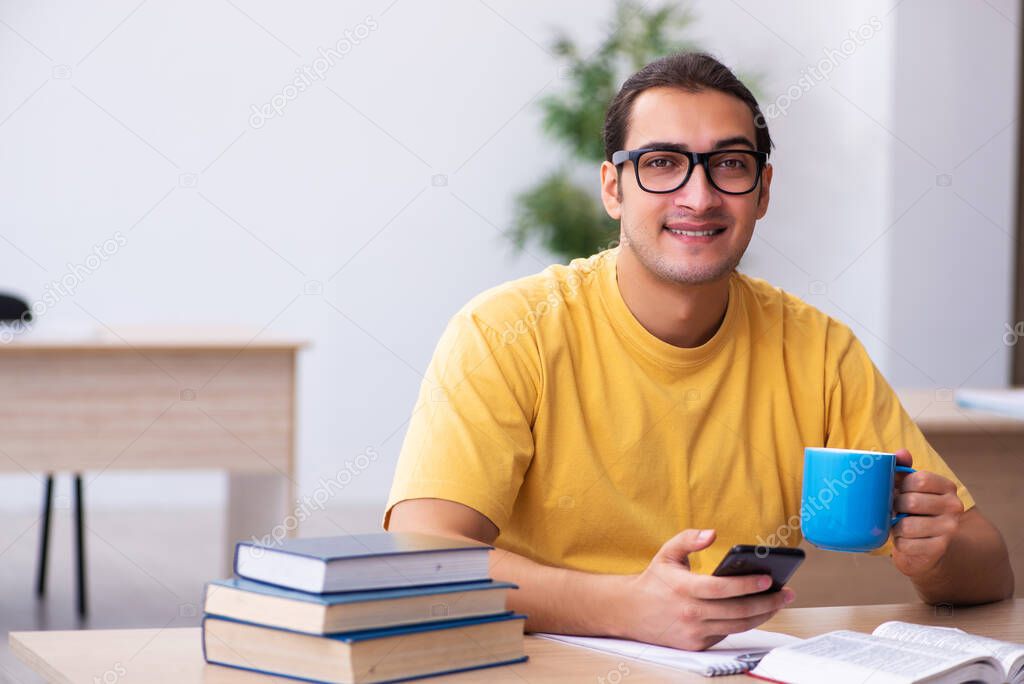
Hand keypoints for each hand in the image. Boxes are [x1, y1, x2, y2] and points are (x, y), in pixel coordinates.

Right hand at [615, 529, 794, 650]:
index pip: (721, 589)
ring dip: (762, 615)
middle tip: (786, 593)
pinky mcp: (696, 644)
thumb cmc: (654, 580)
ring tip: (779, 602)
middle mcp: (689, 613)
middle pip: (737, 611)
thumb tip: (712, 534)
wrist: (630, 612)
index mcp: (683, 588)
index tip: (769, 579)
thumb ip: (689, 539)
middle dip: (767, 602)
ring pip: (737, 626)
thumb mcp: (667, 553)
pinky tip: (757, 612)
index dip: (747, 585)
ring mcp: (693, 632)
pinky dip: (744, 624)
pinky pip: (727, 634)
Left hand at [891, 449, 964, 577]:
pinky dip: (899, 543)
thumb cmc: (913, 509)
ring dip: (895, 526)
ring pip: (907, 525)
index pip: (919, 479)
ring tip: (898, 525)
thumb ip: (903, 468)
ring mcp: (949, 529)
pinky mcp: (939, 549)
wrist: (927, 545)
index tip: (898, 490)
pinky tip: (904, 540)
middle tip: (894, 510)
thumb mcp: (908, 487)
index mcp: (948, 487)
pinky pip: (907, 544)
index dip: (901, 485)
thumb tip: (902, 453)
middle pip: (912, 502)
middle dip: (895, 506)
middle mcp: (954, 506)